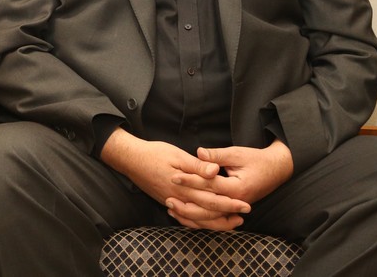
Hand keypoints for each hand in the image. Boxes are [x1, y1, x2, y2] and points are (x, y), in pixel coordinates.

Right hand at [101, 128, 249, 230]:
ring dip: (215, 222)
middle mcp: (179, 198)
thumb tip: (215, 171)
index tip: (246, 204)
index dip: (230, 202)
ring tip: (231, 222)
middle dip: (227, 214)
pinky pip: (184, 218)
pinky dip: (197, 223)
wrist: (130, 160)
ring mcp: (172, 202)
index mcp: (184, 185)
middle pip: (207, 211)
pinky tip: (206, 223)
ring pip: (197, 219)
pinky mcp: (167, 202)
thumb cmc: (154, 153)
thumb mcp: (177, 154)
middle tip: (244, 214)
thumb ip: (197, 166)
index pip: (212, 198)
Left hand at [170, 140, 293, 211]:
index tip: (173, 176)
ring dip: (190, 214)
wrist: (277, 169)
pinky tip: (184, 215)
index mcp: (237, 188)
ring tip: (171, 209)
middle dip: (186, 202)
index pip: (209, 185)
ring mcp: (235, 208)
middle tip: (167, 197)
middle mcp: (236, 202)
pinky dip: (199, 218)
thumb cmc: (256, 159)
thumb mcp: (237, 153)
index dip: (190, 180)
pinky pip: (214, 218)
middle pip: (207, 206)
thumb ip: (217, 155)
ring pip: (209, 217)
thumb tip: (199, 152)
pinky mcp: (233, 209)